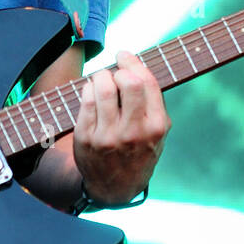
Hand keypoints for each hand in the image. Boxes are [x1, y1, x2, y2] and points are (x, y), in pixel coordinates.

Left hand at [74, 49, 170, 204]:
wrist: (115, 188)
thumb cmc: (138, 151)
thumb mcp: (157, 133)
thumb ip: (153, 103)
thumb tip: (137, 65)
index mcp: (156, 127)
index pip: (147, 83)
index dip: (133, 62)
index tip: (124, 55)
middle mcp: (133, 132)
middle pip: (128, 82)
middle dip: (118, 69)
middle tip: (114, 70)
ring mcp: (108, 136)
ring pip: (103, 88)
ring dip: (100, 75)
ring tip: (101, 79)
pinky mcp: (87, 137)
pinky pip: (86, 99)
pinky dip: (88, 88)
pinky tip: (91, 91)